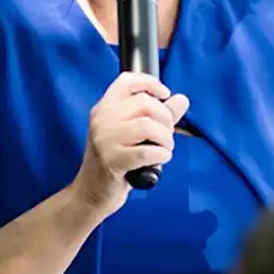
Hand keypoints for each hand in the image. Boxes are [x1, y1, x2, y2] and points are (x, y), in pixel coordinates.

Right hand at [71, 72, 189, 219]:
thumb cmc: (113, 161)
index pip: (126, 81)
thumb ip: (158, 115)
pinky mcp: (112, 161)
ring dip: (165, 138)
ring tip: (164, 148)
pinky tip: (160, 159)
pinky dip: (161, 155)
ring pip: (148, 126)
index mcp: (104, 108)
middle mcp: (101, 120)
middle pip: (144, 103)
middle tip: (166, 134)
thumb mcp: (131, 134)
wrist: (91, 192)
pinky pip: (146, 152)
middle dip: (165, 119)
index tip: (165, 95)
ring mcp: (104, 140)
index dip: (150, 83)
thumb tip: (181, 100)